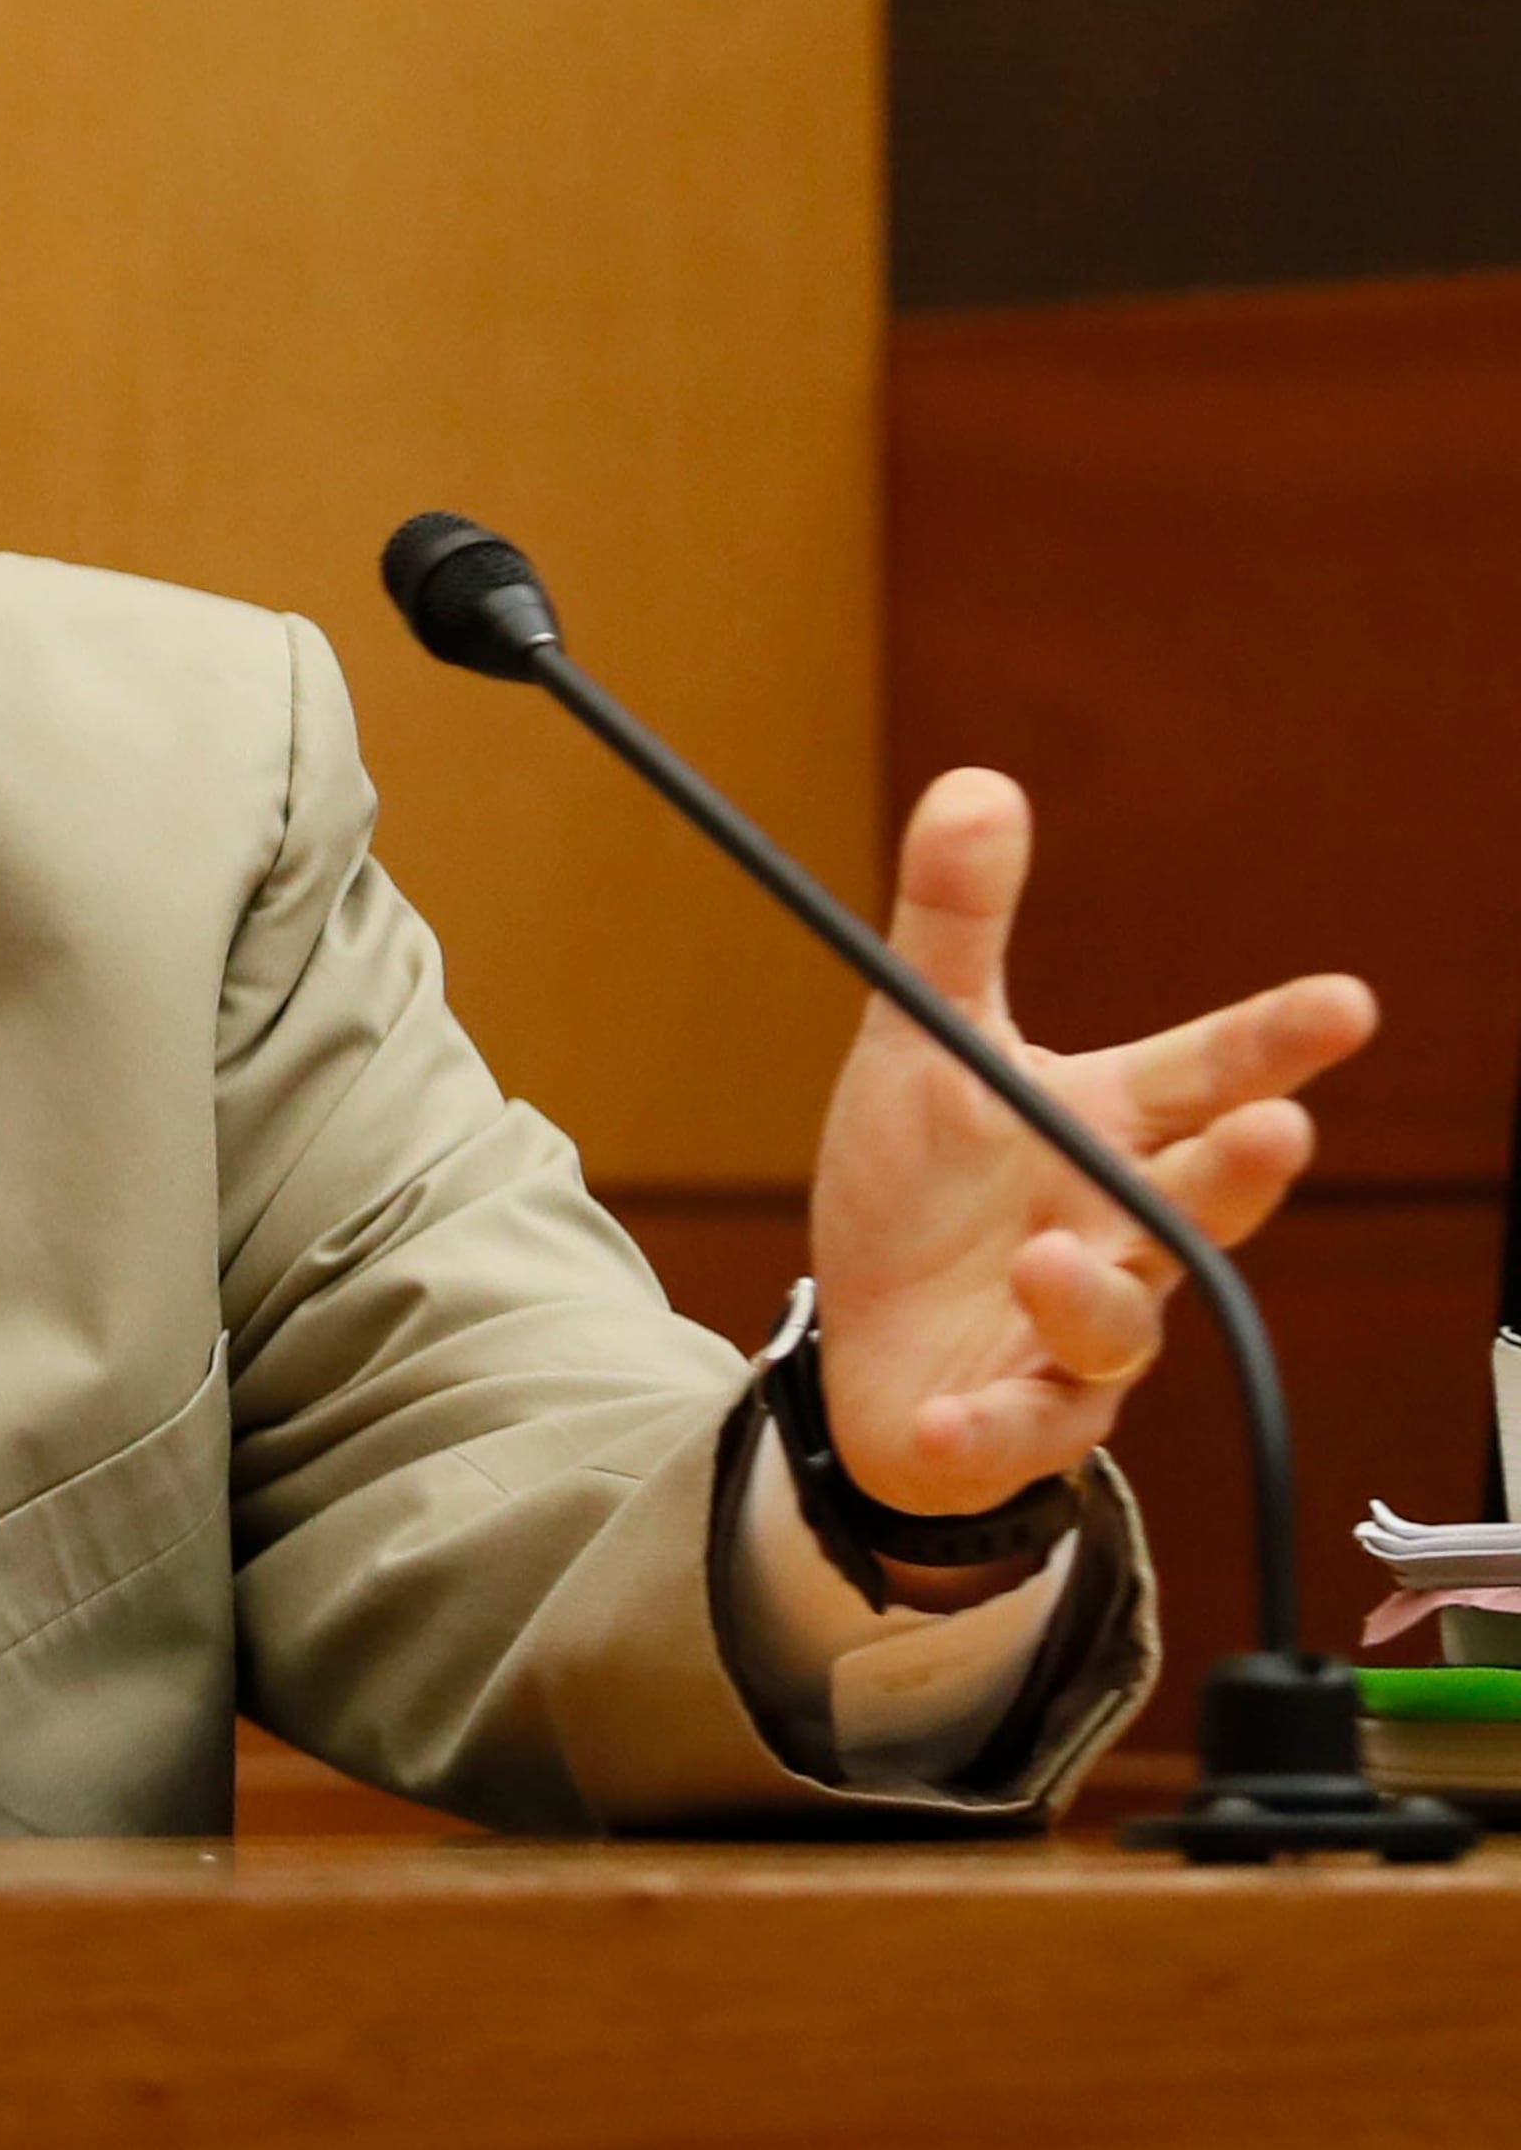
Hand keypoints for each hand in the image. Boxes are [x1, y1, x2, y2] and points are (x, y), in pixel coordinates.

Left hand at [805, 767, 1376, 1528]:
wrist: (869, 1352)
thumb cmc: (922, 1193)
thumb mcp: (920, 1052)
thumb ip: (955, 932)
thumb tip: (977, 783)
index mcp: (1107, 1130)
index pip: (1209, 1075)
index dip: (1275, 1041)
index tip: (1345, 1001)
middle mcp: (1116, 1231)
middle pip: (1198, 1200)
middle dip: (1239, 1170)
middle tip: (1277, 1130)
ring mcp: (1078, 1336)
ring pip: (1119, 1323)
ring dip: (1090, 1296)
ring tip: (1045, 1258)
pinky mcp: (1018, 1421)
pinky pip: (1014, 1430)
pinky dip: (980, 1427)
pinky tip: (940, 1416)